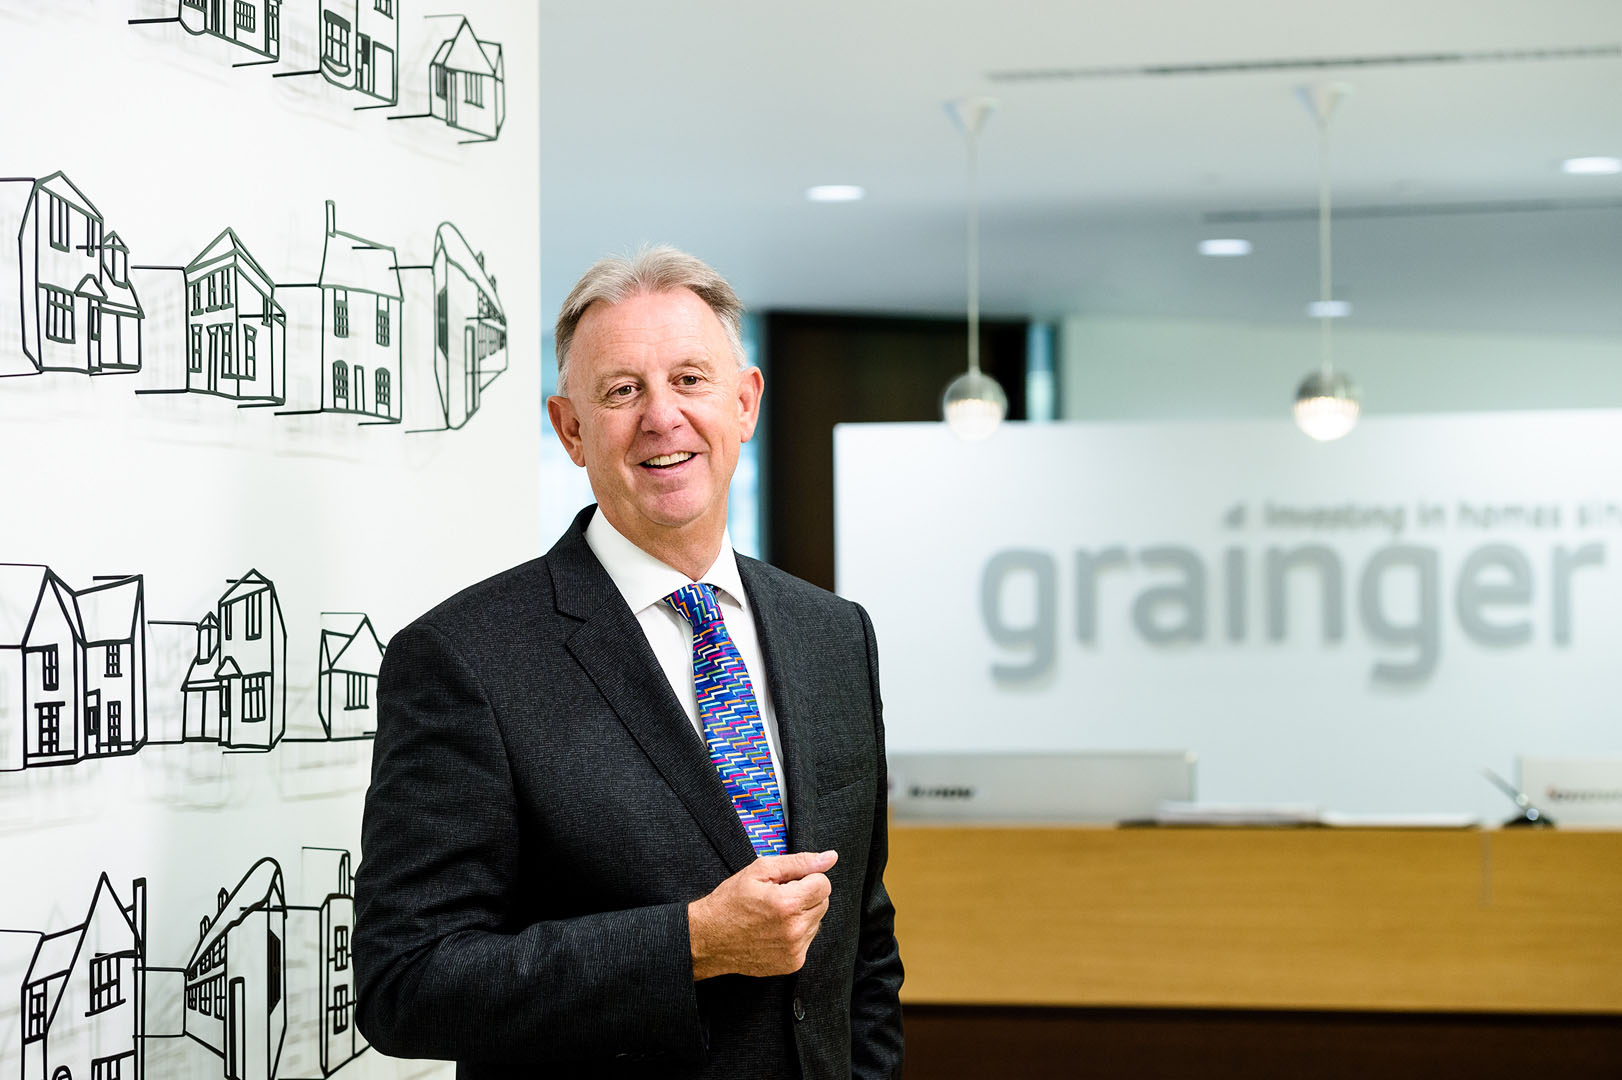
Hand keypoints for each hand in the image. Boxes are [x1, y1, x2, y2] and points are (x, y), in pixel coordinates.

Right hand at [688, 850, 837, 980]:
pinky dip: (796, 933)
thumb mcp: (760, 871)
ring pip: (817, 921)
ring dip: (802, 915)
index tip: (786, 883)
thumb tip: (830, 857)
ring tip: (774, 915)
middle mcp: (794, 930)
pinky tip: (774, 930)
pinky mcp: (793, 964)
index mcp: (788, 904)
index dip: (805, 878)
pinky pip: (808, 940)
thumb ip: (799, 862)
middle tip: (777, 897)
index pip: (823, 883)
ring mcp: (795, 950)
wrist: (709, 939)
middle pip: (823, 902)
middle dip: (805, 895)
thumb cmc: (730, 902)